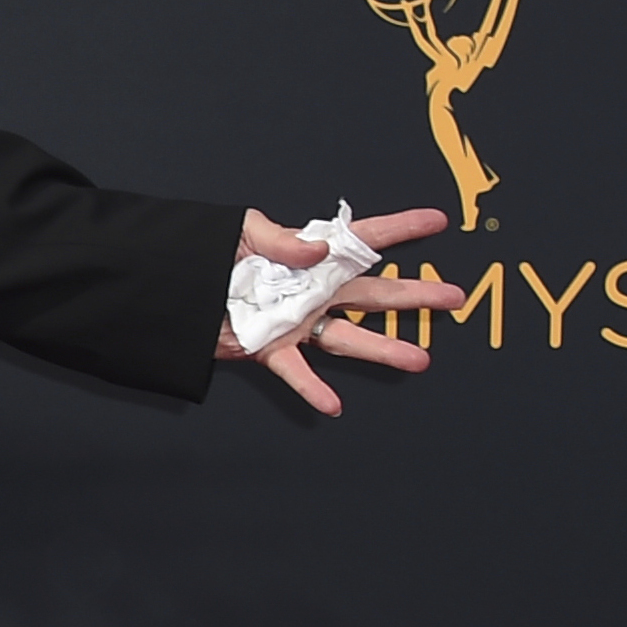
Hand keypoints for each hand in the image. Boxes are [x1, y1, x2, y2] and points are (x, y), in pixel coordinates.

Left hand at [216, 206, 458, 417]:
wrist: (173, 288)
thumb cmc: (207, 251)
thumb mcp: (244, 232)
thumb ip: (283, 241)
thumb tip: (318, 251)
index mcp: (309, 255)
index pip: (363, 239)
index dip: (400, 229)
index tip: (436, 221)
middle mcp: (312, 290)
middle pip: (374, 293)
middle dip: (415, 295)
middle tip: (452, 297)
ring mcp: (297, 321)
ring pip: (349, 338)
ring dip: (383, 349)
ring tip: (418, 359)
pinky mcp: (271, 347)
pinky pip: (297, 371)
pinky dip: (313, 389)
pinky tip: (334, 404)